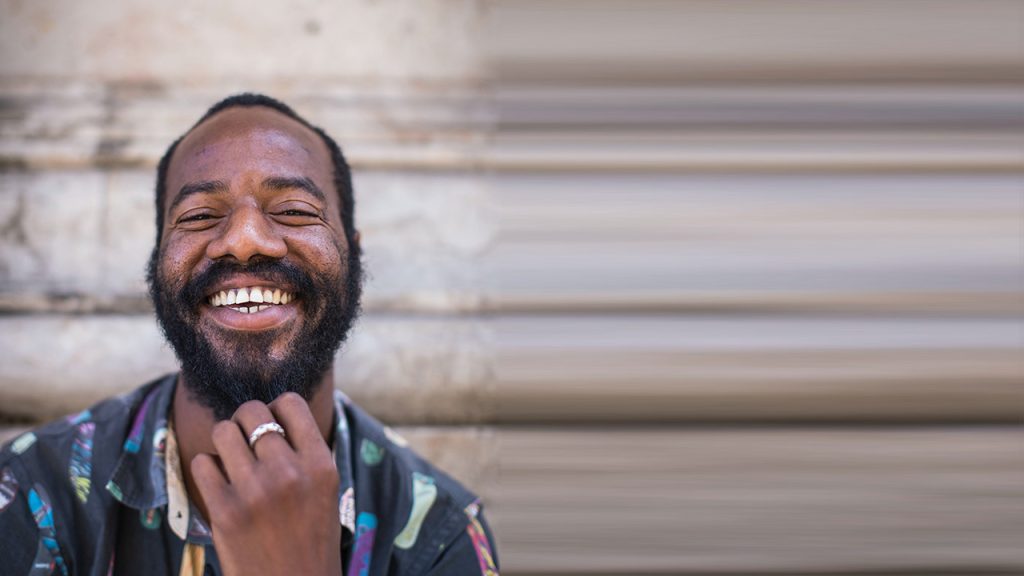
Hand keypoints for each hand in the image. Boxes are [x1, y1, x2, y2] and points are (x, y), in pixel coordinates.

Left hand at [191, 393, 341, 575]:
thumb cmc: (310, 540)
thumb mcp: (326, 491)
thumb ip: (305, 454)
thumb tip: (273, 414)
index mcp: (320, 465)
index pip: (290, 402)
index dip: (276, 408)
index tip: (273, 425)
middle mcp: (289, 472)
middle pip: (252, 411)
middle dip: (245, 421)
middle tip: (247, 442)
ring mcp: (254, 491)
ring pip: (223, 431)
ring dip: (225, 441)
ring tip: (232, 461)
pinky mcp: (224, 511)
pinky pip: (202, 462)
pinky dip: (208, 469)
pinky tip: (220, 484)